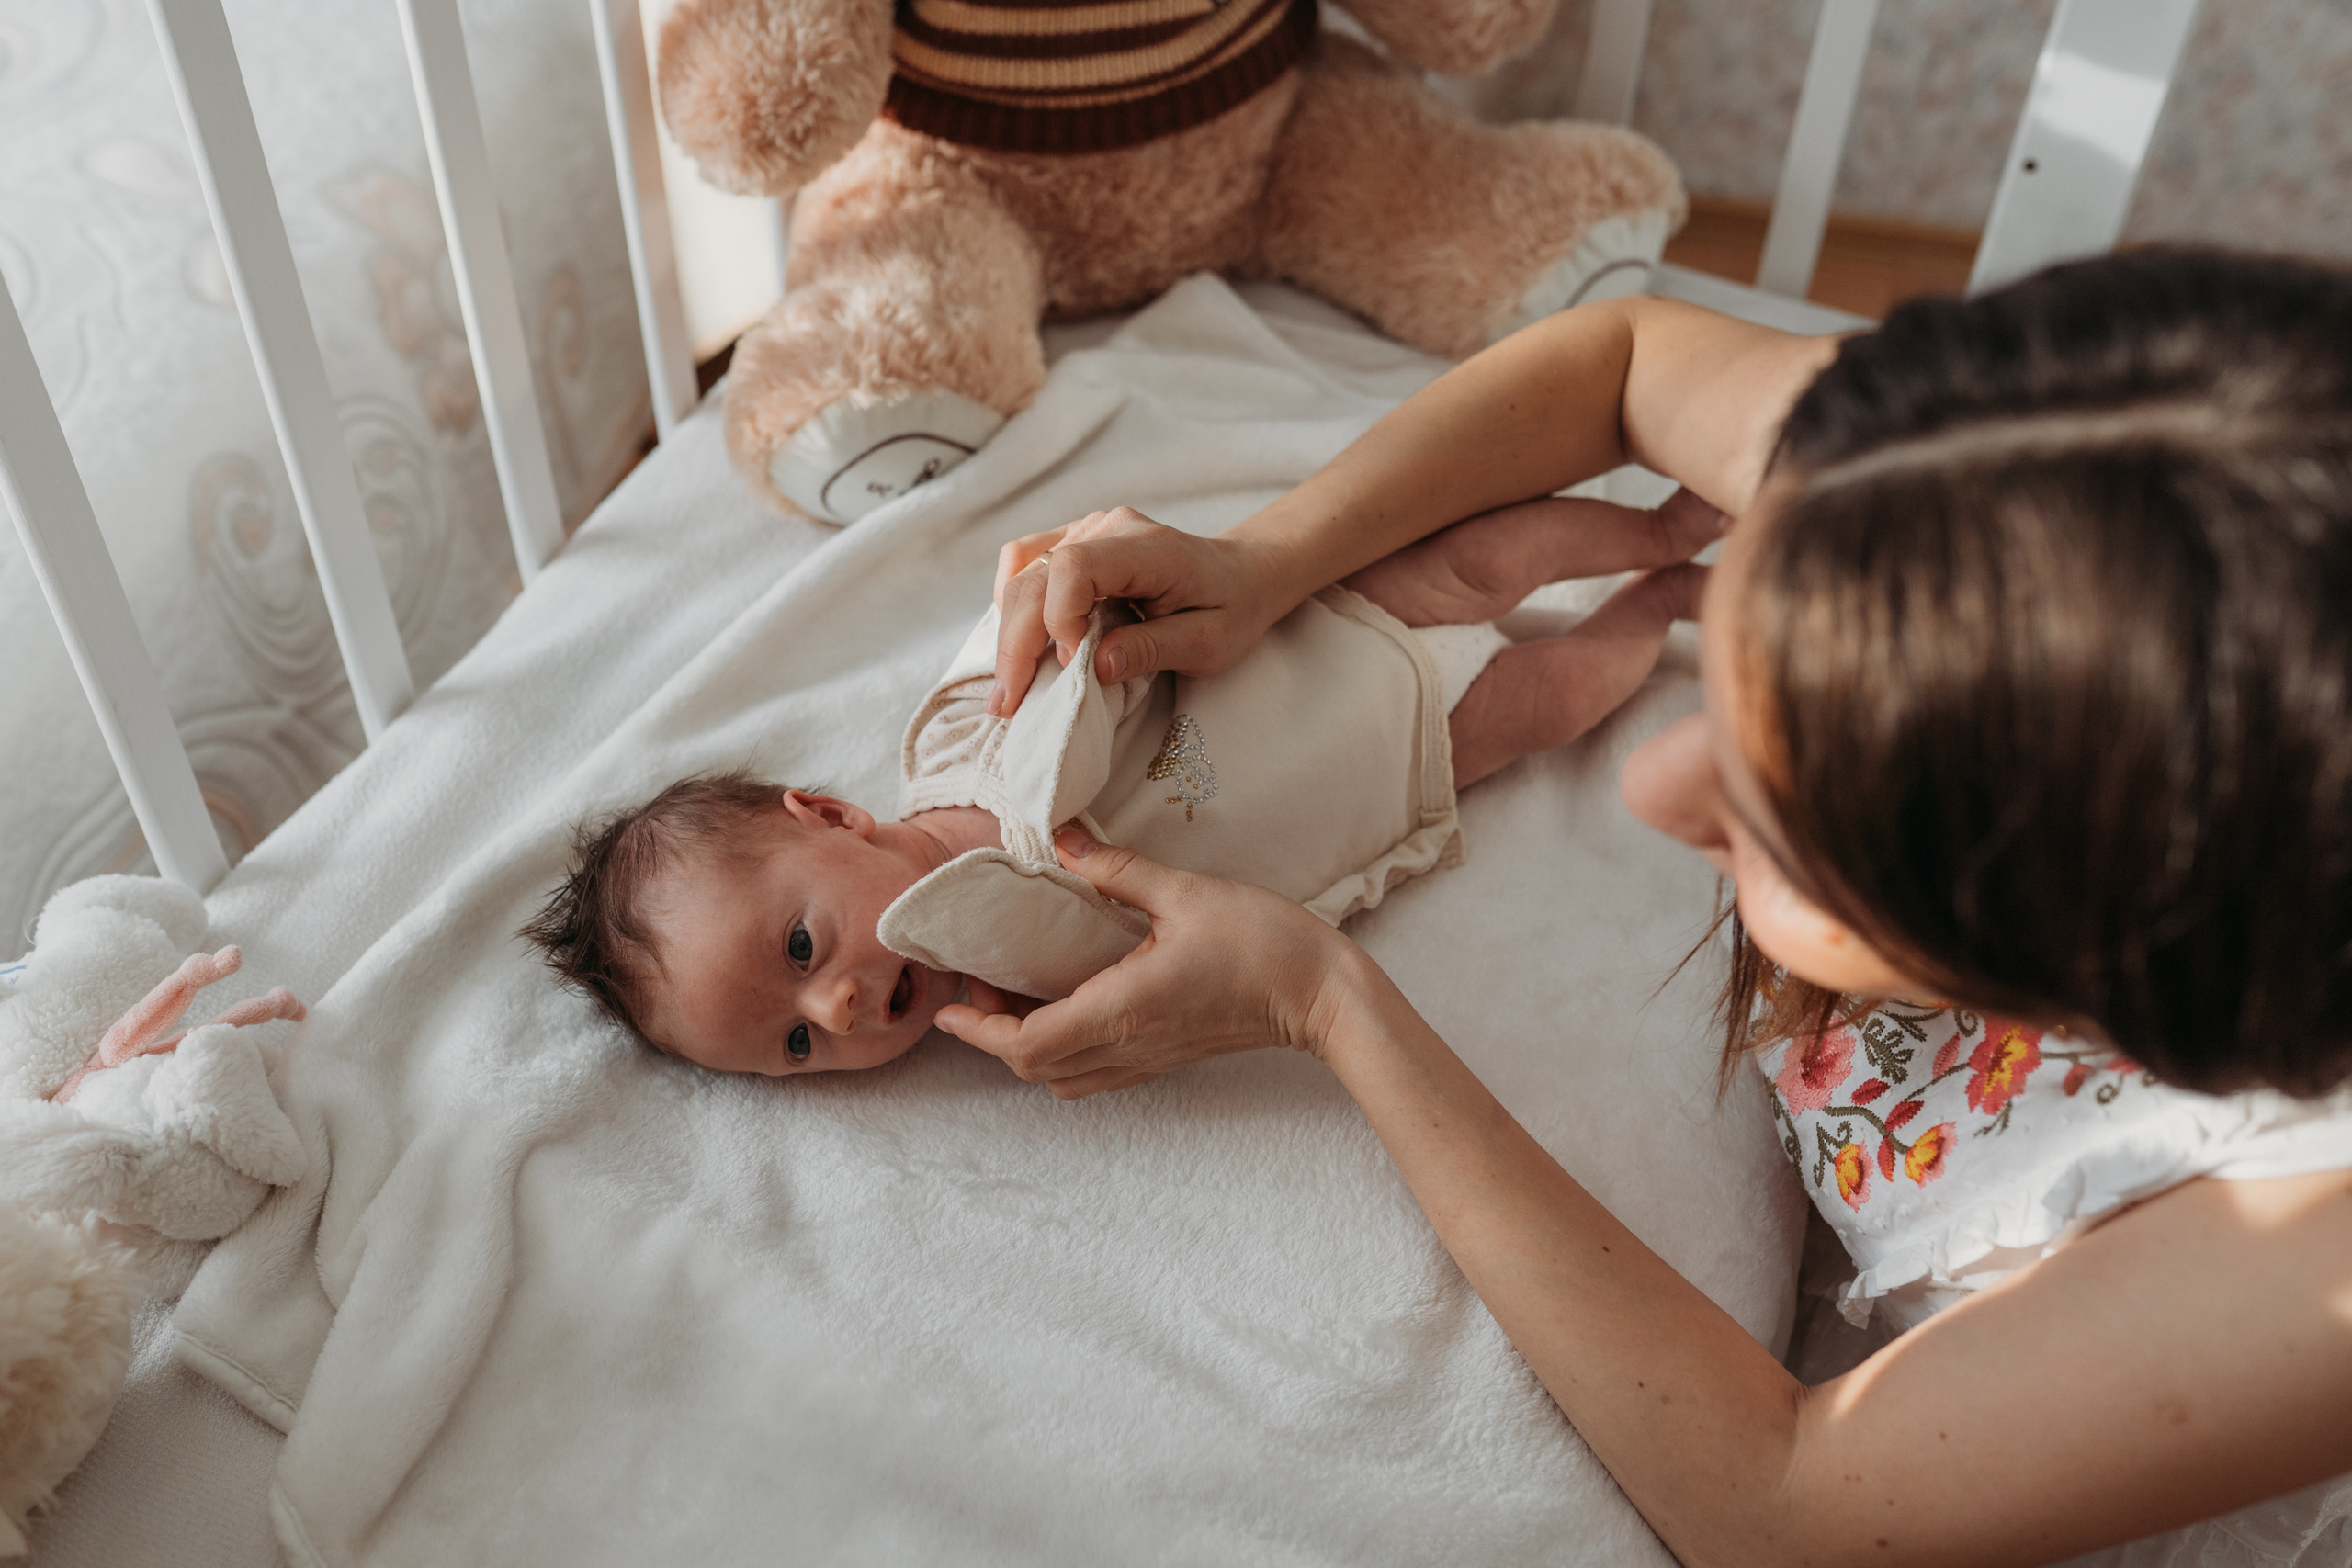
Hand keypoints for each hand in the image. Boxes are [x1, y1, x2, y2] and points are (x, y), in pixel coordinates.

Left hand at [932, 829, 1367, 1097]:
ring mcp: (1147, 1061)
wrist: (1322, 996)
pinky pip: (1093, 1074)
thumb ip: (1118, 870)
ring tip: (1011, 997)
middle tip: (976, 984)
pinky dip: (1061, 1053)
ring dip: (1025, 1048)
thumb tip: (1065, 840)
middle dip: (991, 1036)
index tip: (948, 1003)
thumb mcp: (1185, 892)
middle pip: (1034, 1070)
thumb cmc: (1263, 944)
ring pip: (1062, 1079)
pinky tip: (1062, 1009)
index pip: (1027, 1044)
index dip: (978, 1030)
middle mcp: (1127, 1046)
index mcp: (1121, 1009)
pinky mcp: (1164, 1059)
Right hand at [987, 508, 1288, 715]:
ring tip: (1009, 686)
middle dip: (1017, 643)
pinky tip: (1019, 644)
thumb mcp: (1208, 642)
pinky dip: (1014, 606)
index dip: (1060, 618)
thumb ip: (1153, 649)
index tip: (1072, 666)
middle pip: (1036, 575)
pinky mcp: (1072, 541)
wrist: (1240, 575)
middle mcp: (1107, 528)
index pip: (1076, 568)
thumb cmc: (1230, 609)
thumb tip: (1096, 667)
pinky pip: (1024, 564)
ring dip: (1008, 631)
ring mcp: (1086, 530)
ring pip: (1021, 572)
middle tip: (1008, 703)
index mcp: (1147, 547)